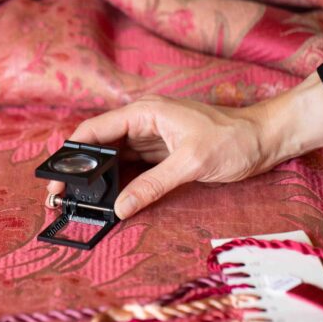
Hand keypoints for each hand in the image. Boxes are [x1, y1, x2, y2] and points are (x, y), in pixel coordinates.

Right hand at [47, 72, 322, 218]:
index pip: (95, 131)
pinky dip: (118, 185)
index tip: (55, 180)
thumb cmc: (234, 140)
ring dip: (96, 181)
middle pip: (99, 148)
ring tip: (77, 204)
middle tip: (60, 200)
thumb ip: (152, 185)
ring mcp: (152, 139)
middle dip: (78, 172)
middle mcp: (143, 123)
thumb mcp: (191, 163)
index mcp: (145, 112)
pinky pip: (132, 170)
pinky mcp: (162, 155)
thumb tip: (120, 209)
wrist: (267, 140)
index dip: (70, 155)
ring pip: (114, 161)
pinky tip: (108, 202)